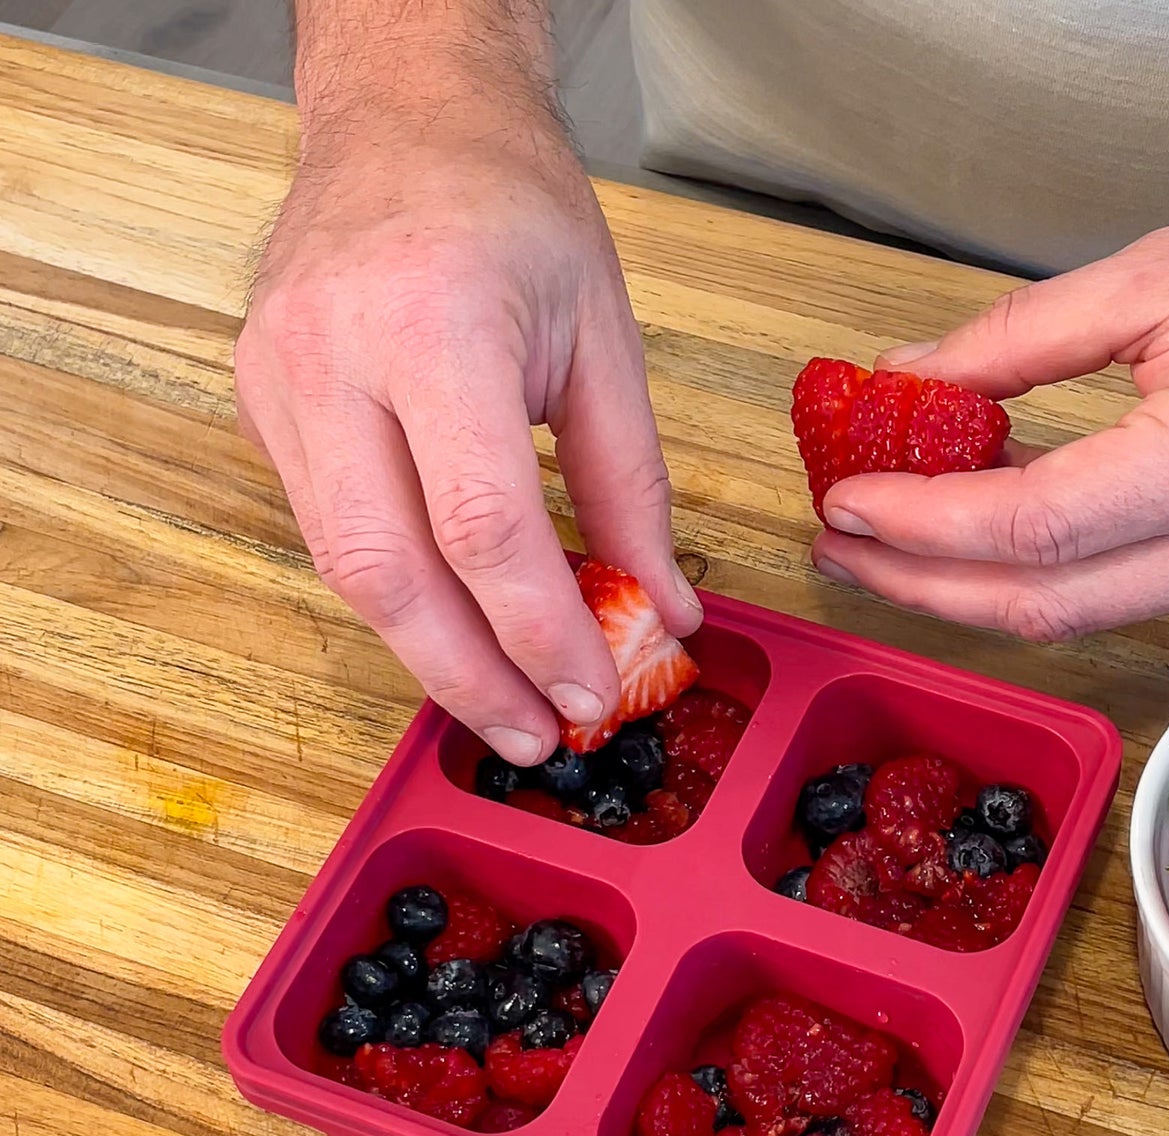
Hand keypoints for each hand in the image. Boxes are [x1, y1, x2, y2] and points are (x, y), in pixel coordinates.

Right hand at [235, 70, 699, 764]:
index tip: (588, 696)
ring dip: (427, 653)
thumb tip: (662, 613)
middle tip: (534, 738)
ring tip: (502, 705)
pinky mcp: (261, 403)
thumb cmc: (513, 209)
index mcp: (433, 326)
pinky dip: (400, 594)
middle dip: (467, 679)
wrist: (404, 120)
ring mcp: (278, 382)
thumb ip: (633, 491)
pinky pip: (330, 530)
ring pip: (344, 567)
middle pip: (388, 572)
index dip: (538, 633)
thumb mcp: (604, 341)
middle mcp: (331, 358)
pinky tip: (454, 628)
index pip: (481, 526)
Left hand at [812, 163, 1168, 639]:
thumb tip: (908, 383)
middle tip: (843, 546)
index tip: (849, 502)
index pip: (1034, 527)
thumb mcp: (1158, 274)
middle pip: (1041, 606)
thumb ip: (1014, 341)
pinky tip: (983, 543)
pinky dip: (1038, 577)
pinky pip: (1119, 600)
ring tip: (891, 548)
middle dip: (923, 586)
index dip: (924, 526)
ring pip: (1076, 618)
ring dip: (970, 592)